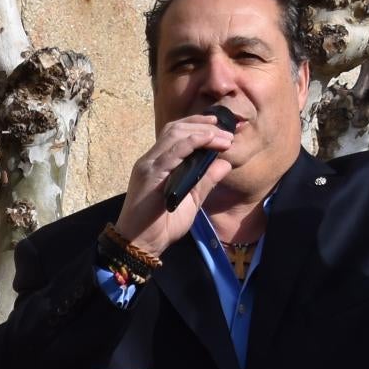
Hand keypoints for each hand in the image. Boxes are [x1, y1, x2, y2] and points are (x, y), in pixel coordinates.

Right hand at [116, 113, 243, 255]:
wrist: (142, 244)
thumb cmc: (162, 226)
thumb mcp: (192, 200)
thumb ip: (206, 180)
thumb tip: (225, 163)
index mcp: (158, 164)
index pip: (176, 134)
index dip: (198, 125)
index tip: (220, 126)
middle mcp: (151, 160)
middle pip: (176, 128)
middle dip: (203, 125)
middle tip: (227, 130)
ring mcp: (149, 165)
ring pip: (175, 134)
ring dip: (202, 131)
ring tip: (223, 136)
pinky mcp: (150, 174)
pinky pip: (173, 151)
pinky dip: (193, 142)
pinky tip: (209, 140)